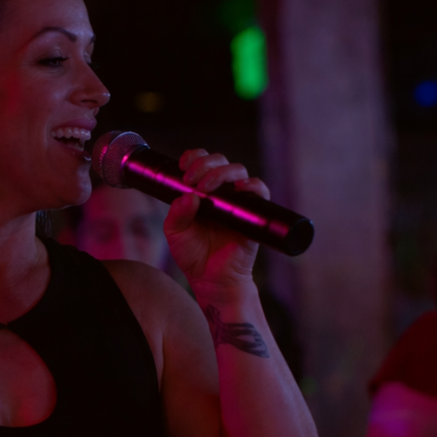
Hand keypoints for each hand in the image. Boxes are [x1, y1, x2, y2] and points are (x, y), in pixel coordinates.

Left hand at [164, 148, 265, 298]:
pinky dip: (253, 185)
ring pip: (239, 171)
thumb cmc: (193, 256)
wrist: (211, 279)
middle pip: (221, 161)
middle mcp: (222, 193)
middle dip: (206, 164)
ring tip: (208, 186)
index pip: (202, 162)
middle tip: (193, 180)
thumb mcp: (175, 233)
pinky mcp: (254, 214)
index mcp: (201, 192)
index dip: (195, 157)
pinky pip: (261, 192)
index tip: (183, 166)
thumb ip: (177, 214)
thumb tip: (189, 195)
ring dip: (223, 172)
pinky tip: (240, 188)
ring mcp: (239, 202)